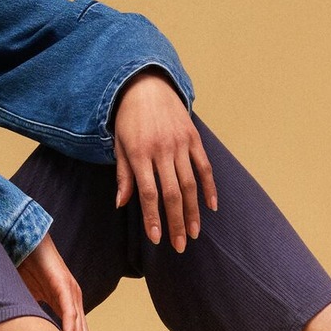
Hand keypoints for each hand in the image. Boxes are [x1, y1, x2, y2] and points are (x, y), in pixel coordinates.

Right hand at [16, 235, 90, 330]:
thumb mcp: (29, 297)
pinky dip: (70, 330)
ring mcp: (71, 293)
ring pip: (79, 327)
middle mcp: (74, 300)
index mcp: (67, 304)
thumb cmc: (27, 266)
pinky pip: (69, 312)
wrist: (28, 240)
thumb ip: (31, 314)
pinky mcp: (64, 285)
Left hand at [112, 70, 217, 252]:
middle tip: (179, 245)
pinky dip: (209, 188)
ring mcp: (180, 144)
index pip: (148, 193)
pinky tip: (211, 207)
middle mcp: (161, 150)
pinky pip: (204, 167)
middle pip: (172, 193)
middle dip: (175, 222)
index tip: (157, 239)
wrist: (145, 85)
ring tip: (193, 233)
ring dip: (193, 212)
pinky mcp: (193, 138)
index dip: (153, 218)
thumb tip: (122, 203)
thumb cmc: (128, 119)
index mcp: (139, 153)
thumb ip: (123, 175)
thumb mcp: (119, 144)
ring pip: (190, 184)